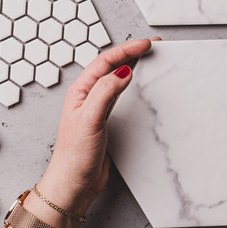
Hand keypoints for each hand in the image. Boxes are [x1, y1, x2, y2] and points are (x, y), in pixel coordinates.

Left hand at [36, 38, 155, 217]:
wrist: (74, 182)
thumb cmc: (74, 155)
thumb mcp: (90, 119)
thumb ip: (105, 92)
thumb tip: (123, 71)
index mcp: (80, 91)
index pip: (105, 62)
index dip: (126, 50)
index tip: (146, 44)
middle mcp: (88, 97)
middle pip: (110, 66)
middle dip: (130, 53)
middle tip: (151, 45)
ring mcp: (97, 108)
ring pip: (116, 79)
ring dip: (132, 66)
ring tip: (148, 57)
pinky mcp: (105, 120)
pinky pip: (120, 95)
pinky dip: (132, 85)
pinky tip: (139, 84)